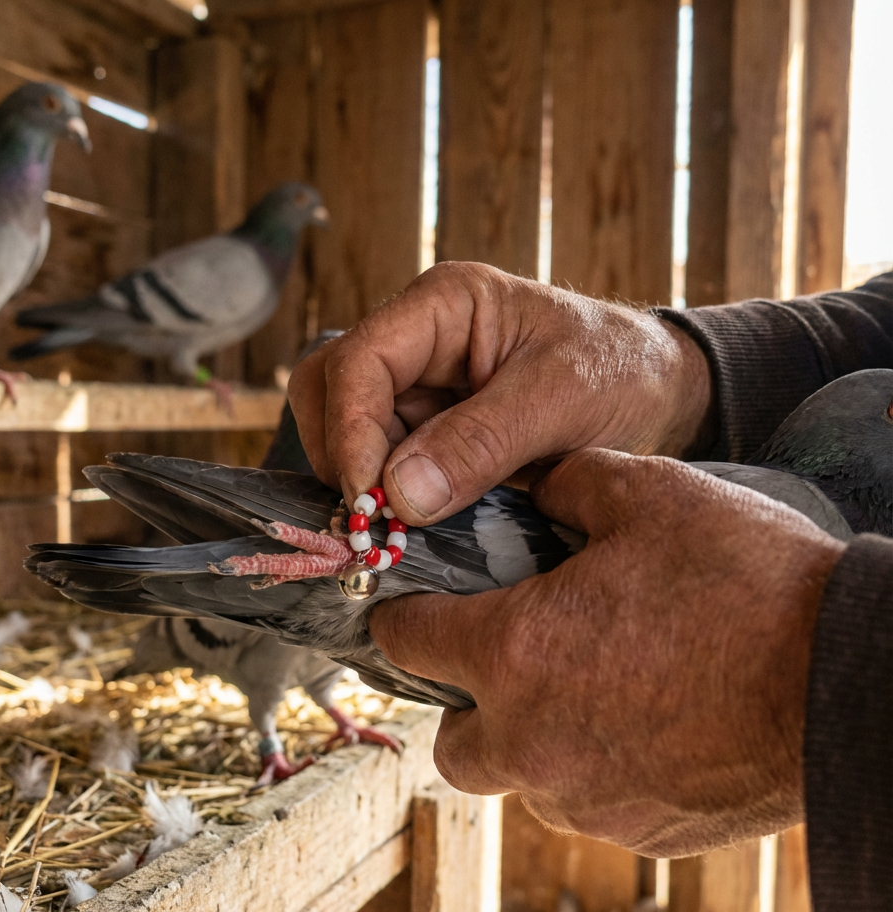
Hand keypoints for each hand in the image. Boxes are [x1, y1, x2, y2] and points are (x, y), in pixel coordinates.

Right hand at [289, 261, 713, 524]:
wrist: (661, 395)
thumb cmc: (622, 373)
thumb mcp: (562, 400)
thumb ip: (481, 443)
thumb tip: (399, 495)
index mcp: (444, 305)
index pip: (359, 359)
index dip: (349, 430)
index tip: (369, 496)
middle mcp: (417, 339)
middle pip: (330, 389)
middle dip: (340, 454)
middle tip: (373, 518)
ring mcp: (418, 384)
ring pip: (342, 428)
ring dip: (355, 479)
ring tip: (391, 526)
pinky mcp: (427, 427)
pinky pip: (377, 459)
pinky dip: (379, 493)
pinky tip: (404, 524)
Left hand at [368, 450, 845, 856]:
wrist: (847, 685)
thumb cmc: (747, 585)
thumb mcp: (650, 497)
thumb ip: (568, 485)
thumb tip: (535, 488)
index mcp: (513, 652)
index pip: (408, 641)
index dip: (401, 618)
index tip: (409, 611)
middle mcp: (530, 739)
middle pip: (448, 741)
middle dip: (461, 703)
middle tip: (505, 662)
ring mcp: (583, 797)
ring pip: (516, 778)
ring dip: (527, 739)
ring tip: (584, 690)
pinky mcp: (636, 831)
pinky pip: (583, 803)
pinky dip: (588, 769)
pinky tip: (639, 725)